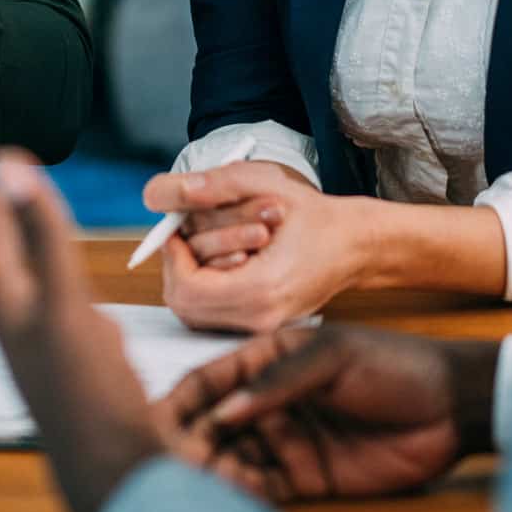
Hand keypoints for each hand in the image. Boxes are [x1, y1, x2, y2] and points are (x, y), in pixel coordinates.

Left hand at [0, 152, 199, 511]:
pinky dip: (54, 284)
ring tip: (15, 228)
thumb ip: (41, 237)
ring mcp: (48, 349)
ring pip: (24, 287)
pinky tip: (66, 293)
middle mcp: (22, 328)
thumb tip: (7, 169)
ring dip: (18, 252)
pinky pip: (56, 309)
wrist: (116, 472)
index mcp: (11, 311)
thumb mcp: (63, 305)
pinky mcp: (76, 365)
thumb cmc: (86, 394)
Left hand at [145, 162, 367, 331]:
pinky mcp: (262, 328)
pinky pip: (212, 315)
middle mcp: (261, 319)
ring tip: (211, 246)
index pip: (187, 289)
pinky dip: (207, 287)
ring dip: (192, 276)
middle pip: (185, 306)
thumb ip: (210, 186)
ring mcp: (262, 328)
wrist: (356, 246)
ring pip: (195, 313)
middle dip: (180, 266)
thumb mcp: (263, 183)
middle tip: (187, 237)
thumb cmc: (314, 215)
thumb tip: (156, 194)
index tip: (177, 230)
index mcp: (263, 289)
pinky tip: (224, 261)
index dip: (173, 257)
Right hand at [160, 326, 498, 500]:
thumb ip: (277, 383)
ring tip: (189, 483)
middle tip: (164, 460)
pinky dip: (240, 492)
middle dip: (186, 442)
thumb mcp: (333, 357)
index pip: (211, 380)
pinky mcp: (305, 476)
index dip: (180, 400)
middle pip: (212, 424)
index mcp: (268, 359)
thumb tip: (225, 412)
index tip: (152, 419)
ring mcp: (285, 439)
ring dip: (208, 470)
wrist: (452, 406)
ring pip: (230, 458)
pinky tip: (226, 496)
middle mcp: (269, 401)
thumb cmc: (395, 365)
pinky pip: (261, 486)